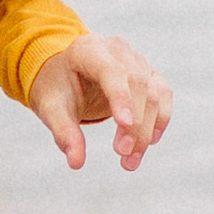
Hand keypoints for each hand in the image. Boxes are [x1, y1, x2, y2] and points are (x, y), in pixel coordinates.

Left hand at [28, 34, 172, 173]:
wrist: (67, 74)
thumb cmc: (57, 88)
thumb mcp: (50, 108)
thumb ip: (63, 132)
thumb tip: (76, 163)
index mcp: (88, 50)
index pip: (111, 70)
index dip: (121, 96)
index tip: (124, 125)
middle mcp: (117, 50)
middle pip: (138, 83)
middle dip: (134, 122)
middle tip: (122, 154)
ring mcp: (137, 59)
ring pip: (153, 92)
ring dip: (147, 129)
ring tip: (130, 161)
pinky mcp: (149, 74)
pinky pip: (163, 94)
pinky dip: (160, 119)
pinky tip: (150, 141)